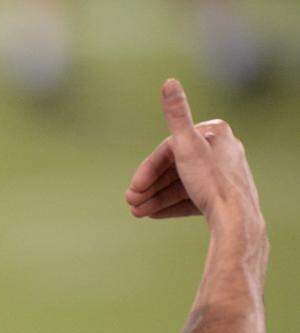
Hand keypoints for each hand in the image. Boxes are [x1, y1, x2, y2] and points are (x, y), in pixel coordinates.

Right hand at [125, 79, 262, 228]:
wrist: (235, 217)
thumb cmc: (210, 181)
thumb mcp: (185, 146)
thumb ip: (176, 114)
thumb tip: (169, 81)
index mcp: (215, 132)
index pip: (171, 148)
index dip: (148, 168)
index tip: (133, 188)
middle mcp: (223, 150)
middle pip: (176, 168)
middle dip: (150, 187)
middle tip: (131, 202)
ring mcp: (224, 174)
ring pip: (182, 185)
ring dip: (156, 198)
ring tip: (138, 212)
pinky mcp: (224, 196)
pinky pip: (192, 198)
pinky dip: (172, 205)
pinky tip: (154, 214)